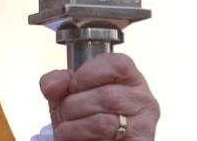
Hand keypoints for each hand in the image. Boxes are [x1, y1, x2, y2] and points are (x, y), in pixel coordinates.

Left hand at [40, 53, 158, 140]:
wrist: (89, 139)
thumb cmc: (83, 115)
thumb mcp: (68, 93)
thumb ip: (58, 81)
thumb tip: (52, 86)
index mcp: (129, 78)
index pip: (117, 64)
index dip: (88, 74)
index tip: (74, 85)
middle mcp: (143, 100)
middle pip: (106, 95)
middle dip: (74, 105)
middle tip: (66, 113)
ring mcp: (144, 125)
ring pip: (103, 122)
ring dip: (74, 127)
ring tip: (69, 129)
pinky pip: (103, 139)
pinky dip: (81, 138)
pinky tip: (80, 138)